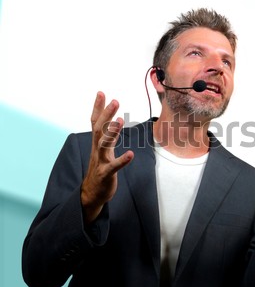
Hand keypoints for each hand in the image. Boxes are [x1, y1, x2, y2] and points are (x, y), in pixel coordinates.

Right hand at [81, 92, 133, 222]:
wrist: (92, 193)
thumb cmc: (100, 169)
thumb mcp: (103, 149)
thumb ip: (107, 135)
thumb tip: (114, 119)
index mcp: (97, 143)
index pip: (96, 122)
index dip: (98, 108)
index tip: (101, 92)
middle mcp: (97, 150)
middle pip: (99, 129)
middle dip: (106, 115)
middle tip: (114, 101)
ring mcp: (101, 162)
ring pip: (104, 145)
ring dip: (111, 133)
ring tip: (119, 121)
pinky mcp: (106, 174)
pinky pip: (114, 166)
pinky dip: (122, 160)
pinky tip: (131, 154)